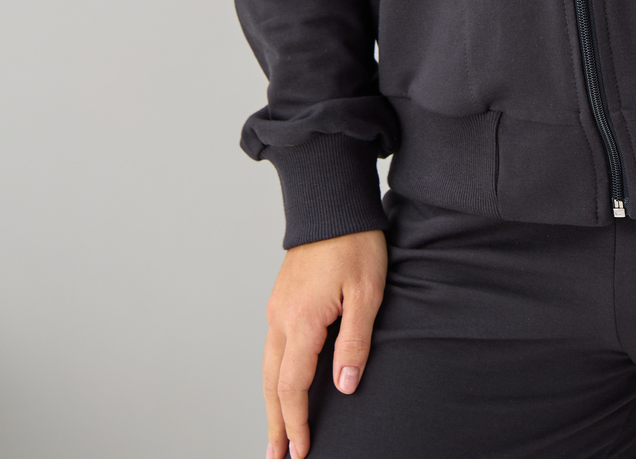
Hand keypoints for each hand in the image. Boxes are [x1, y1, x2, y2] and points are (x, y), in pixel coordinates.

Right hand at [263, 228, 387, 458]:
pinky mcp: (281, 299)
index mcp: (301, 320)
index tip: (302, 452)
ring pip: (267, 367)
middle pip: (271, 384)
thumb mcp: (367, 292)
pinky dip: (273, 377)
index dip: (297, 423)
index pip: (292, 386)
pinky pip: (271, 348)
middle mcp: (280, 317)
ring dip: (271, 404)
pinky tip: (281, 387)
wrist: (332, 202)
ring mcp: (277, 307)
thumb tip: (344, 387)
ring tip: (276, 435)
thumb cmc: (355, 243)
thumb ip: (355, 341)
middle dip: (276, 424)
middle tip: (278, 458)